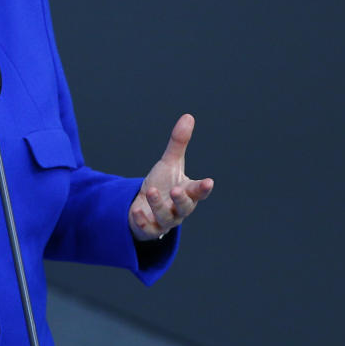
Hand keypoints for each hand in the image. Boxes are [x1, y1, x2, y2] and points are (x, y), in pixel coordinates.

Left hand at [129, 114, 213, 240]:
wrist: (145, 207)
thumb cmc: (162, 184)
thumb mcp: (169, 163)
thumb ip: (179, 143)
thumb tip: (188, 116)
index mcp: (187, 192)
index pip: (198, 191)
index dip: (203, 188)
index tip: (209, 182)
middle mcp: (178, 209)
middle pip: (185, 208)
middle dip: (182, 199)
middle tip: (177, 189)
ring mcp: (164, 220)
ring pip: (166, 217)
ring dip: (159, 205)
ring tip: (152, 191)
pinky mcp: (149, 229)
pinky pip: (148, 229)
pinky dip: (142, 221)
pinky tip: (135, 211)